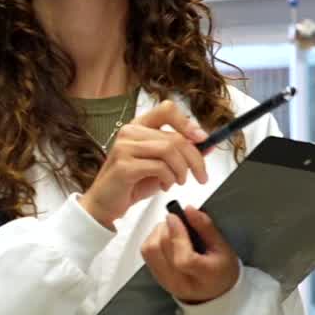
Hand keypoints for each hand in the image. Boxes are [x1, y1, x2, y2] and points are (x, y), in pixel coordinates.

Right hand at [78, 100, 210, 229]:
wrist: (105, 204)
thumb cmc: (132, 183)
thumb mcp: (162, 165)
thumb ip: (181, 153)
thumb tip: (208, 145)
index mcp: (139, 126)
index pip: (166, 110)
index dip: (187, 123)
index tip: (202, 139)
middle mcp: (130, 131)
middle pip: (174, 137)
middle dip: (195, 159)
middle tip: (202, 176)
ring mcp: (124, 147)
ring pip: (169, 150)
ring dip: (182, 170)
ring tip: (179, 181)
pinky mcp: (124, 165)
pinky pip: (159, 167)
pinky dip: (169, 179)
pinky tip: (165, 186)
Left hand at [140, 205, 239, 304]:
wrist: (213, 292)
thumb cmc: (220, 269)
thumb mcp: (223, 247)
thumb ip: (206, 227)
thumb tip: (189, 209)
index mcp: (205, 276)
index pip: (183, 259)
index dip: (177, 235)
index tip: (176, 217)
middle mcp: (182, 283)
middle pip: (162, 251)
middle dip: (166, 228)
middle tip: (177, 219)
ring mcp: (166, 281)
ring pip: (150, 250)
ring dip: (157, 232)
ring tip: (172, 229)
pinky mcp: (156, 277)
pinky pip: (146, 253)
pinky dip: (153, 239)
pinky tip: (165, 238)